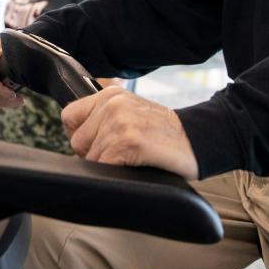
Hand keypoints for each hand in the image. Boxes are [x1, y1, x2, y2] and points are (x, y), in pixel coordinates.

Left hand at [62, 86, 199, 179]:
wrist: (199, 139)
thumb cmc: (164, 134)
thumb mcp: (131, 114)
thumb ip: (103, 118)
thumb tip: (76, 141)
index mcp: (110, 94)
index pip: (69, 116)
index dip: (81, 136)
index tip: (99, 144)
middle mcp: (112, 104)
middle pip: (77, 141)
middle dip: (94, 154)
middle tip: (122, 155)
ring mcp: (119, 121)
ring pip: (89, 157)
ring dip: (108, 166)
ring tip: (132, 159)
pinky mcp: (128, 141)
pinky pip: (103, 166)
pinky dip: (115, 174)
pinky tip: (135, 165)